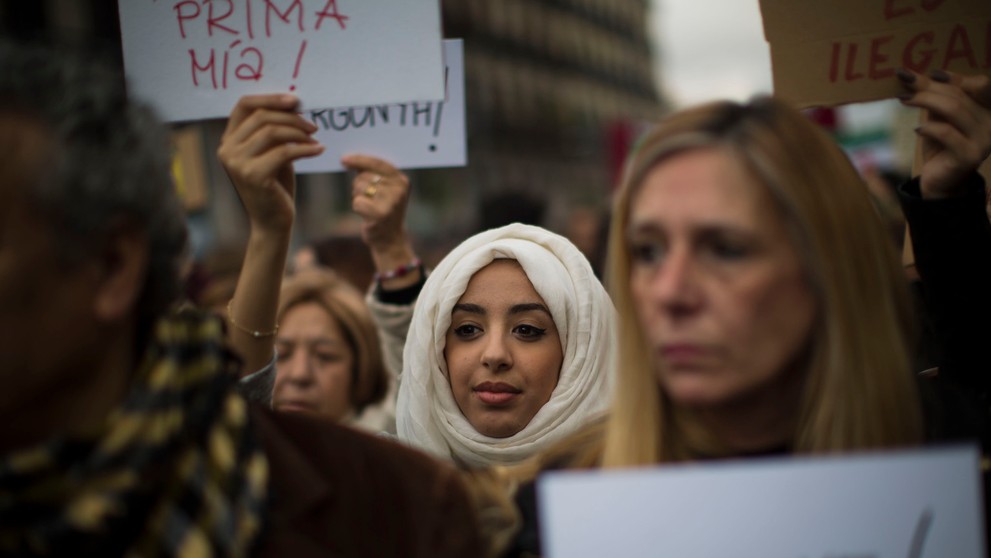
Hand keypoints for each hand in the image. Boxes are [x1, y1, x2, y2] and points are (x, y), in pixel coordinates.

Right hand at [217, 94, 322, 233]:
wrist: (272, 223)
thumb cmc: (275, 186)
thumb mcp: (271, 153)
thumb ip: (272, 131)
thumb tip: (293, 103)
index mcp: (228, 140)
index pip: (244, 105)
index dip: (270, 98)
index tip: (295, 100)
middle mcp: (227, 150)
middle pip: (261, 116)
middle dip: (291, 118)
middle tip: (313, 126)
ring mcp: (237, 163)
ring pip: (272, 132)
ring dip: (299, 133)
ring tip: (315, 139)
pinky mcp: (253, 176)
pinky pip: (284, 152)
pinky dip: (305, 149)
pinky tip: (318, 150)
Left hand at [341, 154, 411, 254]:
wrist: (390, 239)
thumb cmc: (383, 210)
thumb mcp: (385, 189)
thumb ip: (373, 173)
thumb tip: (349, 159)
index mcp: (402, 180)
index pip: (378, 163)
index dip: (359, 160)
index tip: (344, 159)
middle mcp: (399, 190)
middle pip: (365, 176)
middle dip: (359, 185)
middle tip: (368, 197)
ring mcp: (391, 203)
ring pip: (360, 187)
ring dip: (358, 196)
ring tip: (369, 205)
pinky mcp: (380, 215)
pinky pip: (357, 202)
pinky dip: (357, 207)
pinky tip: (366, 214)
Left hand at [897, 69, 990, 197]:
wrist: (939, 182)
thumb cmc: (939, 148)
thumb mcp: (938, 119)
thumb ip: (935, 100)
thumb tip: (913, 77)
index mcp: (987, 111)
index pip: (979, 85)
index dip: (955, 77)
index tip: (929, 74)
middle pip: (960, 95)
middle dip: (929, 88)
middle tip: (905, 86)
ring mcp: (983, 140)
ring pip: (954, 109)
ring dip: (925, 101)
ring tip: (904, 100)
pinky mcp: (969, 155)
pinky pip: (947, 132)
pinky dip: (929, 127)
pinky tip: (917, 129)